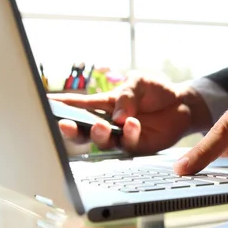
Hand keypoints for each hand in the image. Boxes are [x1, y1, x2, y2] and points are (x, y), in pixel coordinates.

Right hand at [49, 76, 211, 154]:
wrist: (183, 102)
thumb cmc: (155, 90)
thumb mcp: (138, 82)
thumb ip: (126, 96)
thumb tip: (117, 116)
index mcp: (103, 105)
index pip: (78, 105)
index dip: (60, 106)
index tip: (45, 105)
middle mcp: (109, 123)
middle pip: (83, 132)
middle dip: (71, 130)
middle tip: (67, 125)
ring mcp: (122, 136)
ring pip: (102, 141)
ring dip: (99, 134)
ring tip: (102, 124)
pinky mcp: (139, 145)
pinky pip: (128, 144)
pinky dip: (128, 133)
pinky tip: (132, 123)